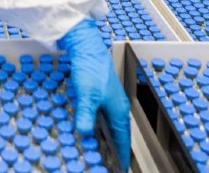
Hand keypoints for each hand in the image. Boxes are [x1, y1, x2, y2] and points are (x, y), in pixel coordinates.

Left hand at [58, 19, 131, 169]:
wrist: (87, 47)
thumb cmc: (90, 69)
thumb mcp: (86, 94)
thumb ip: (86, 114)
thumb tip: (85, 133)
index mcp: (118, 110)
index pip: (123, 139)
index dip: (121, 154)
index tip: (120, 167)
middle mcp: (117, 106)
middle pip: (118, 133)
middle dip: (115, 149)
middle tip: (109, 161)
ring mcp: (110, 99)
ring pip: (110, 125)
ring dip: (107, 138)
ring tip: (100, 150)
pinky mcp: (101, 93)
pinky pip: (103, 116)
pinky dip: (99, 126)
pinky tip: (90, 128)